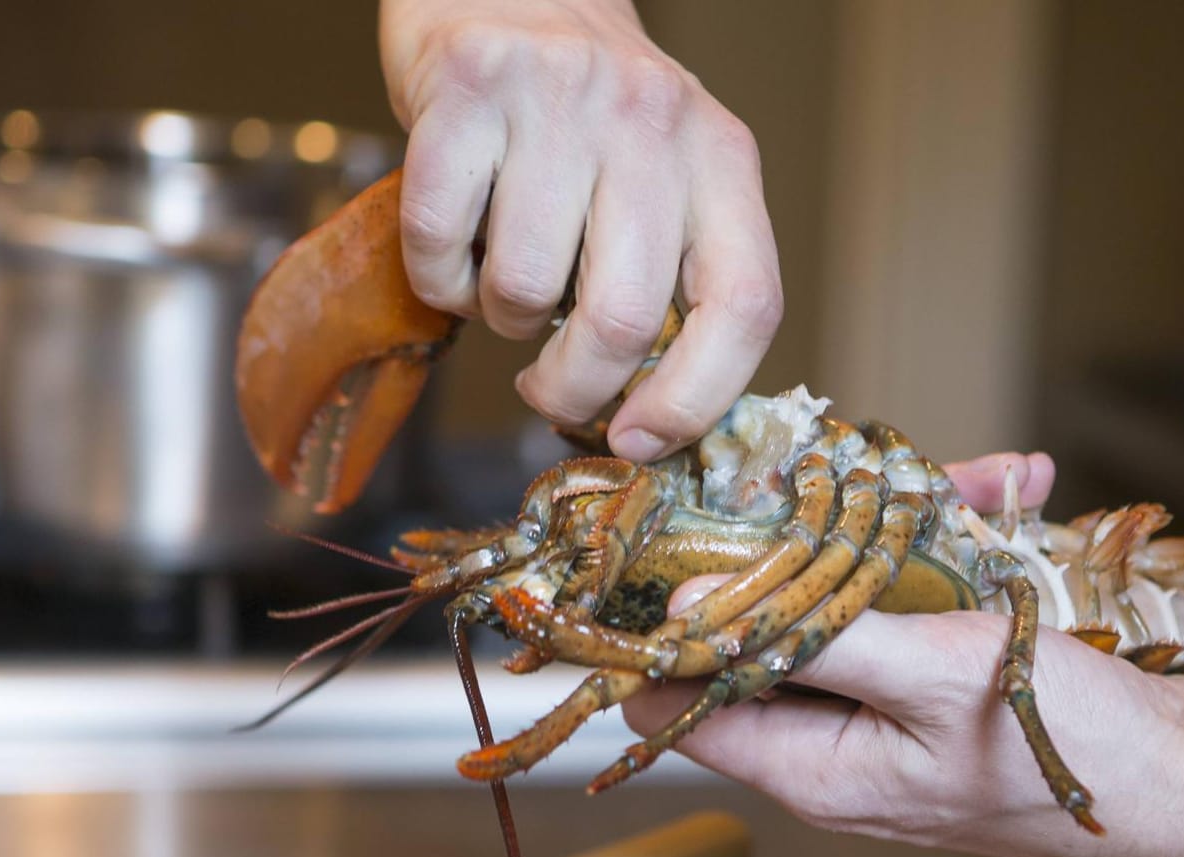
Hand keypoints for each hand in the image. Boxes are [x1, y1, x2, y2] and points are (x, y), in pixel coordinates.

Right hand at [380, 0, 782, 458]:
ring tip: (506, 282)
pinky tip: (454, 251)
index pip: (744, 304)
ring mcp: (560, 99)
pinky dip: (439, 277)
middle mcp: (652, 122)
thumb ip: (671, 275)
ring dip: (503, 319)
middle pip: (624, 320)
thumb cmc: (586, 117)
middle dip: (574, 389)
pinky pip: (442, 240)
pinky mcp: (468, 87)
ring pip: (527, 289)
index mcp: (722, 158)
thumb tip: (646, 420)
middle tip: (550, 389)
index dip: (698, 398)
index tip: (642, 442)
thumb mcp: (666, 177)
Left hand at [622, 450, 1183, 856]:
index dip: (666, 623)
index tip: (677, 530)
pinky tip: (1014, 494)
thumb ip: (811, 640)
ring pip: (851, 602)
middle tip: (841, 468)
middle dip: (799, 542)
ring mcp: (894, 711)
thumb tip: (690, 613)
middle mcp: (838, 743)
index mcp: (811, 766)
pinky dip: (951, 550)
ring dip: (892, 532)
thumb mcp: (934, 678)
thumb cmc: (1077, 749)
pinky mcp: (947, 682)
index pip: (682, 698)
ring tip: (976, 475)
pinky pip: (918, 607)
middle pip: (772, 628)